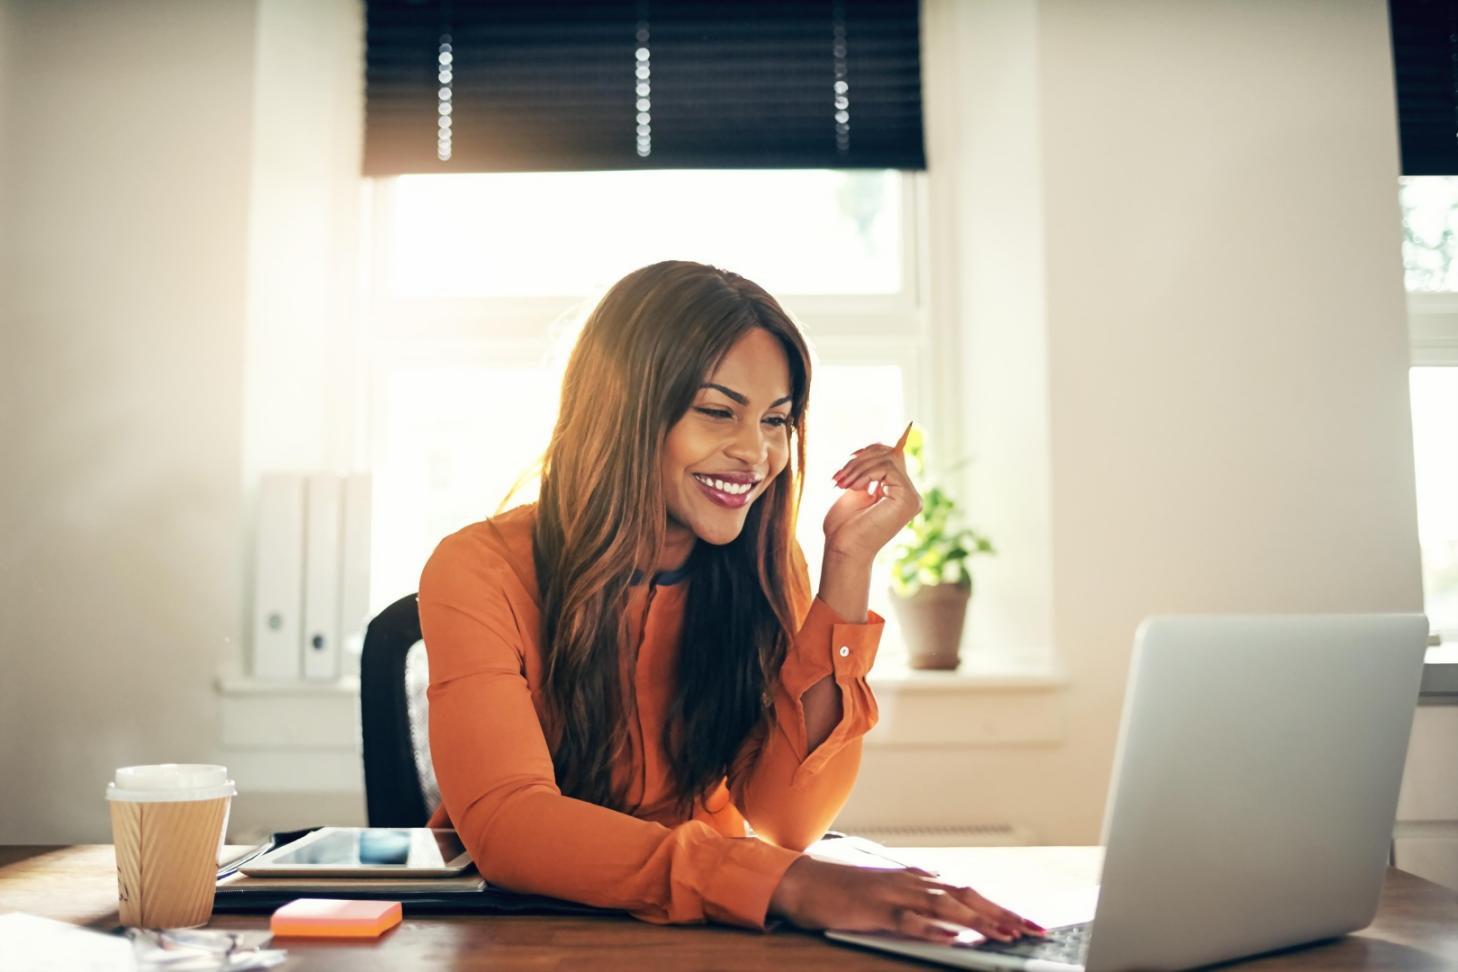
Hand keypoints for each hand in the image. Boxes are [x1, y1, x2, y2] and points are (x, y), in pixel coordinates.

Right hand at [768, 856, 1045, 943]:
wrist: (801, 881)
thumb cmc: (843, 891)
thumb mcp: (887, 893)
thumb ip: (918, 901)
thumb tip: (951, 917)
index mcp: (917, 878)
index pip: (969, 891)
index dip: (1001, 906)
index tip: (1028, 922)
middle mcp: (911, 882)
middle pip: (967, 895)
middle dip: (1003, 912)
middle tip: (1034, 929)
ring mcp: (893, 894)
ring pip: (944, 906)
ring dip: (977, 921)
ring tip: (1005, 934)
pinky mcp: (873, 910)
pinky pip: (907, 920)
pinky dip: (931, 929)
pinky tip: (951, 938)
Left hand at [823, 434, 921, 563]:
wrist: (842, 550)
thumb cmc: (844, 526)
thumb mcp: (856, 490)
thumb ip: (869, 471)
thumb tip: (878, 446)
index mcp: (899, 493)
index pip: (894, 456)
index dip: (872, 450)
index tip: (850, 457)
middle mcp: (910, 495)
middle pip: (891, 454)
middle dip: (860, 460)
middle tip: (838, 476)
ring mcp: (911, 498)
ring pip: (887, 459)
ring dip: (857, 467)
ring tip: (840, 483)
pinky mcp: (907, 499)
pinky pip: (887, 468)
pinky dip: (864, 474)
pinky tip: (853, 488)